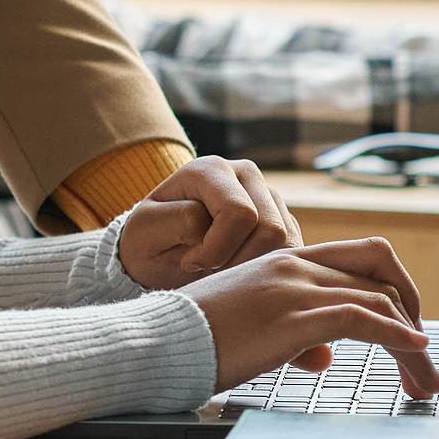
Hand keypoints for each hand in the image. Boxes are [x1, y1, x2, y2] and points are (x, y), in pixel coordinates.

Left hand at [115, 155, 301, 290]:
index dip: (215, 249)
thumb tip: (213, 224)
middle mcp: (244, 174)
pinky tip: (237, 269)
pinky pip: (293, 252)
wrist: (158, 250)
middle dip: (237, 261)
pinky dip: (266, 269)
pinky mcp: (283, 219)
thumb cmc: (148, 240)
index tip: (188, 260)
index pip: (238, 214)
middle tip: (207, 269)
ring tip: (220, 268)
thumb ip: (179, 221)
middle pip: (270, 229)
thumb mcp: (145, 231)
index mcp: (209, 170)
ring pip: (286, 243)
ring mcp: (268, 195)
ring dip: (251, 267)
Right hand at [187, 237, 438, 399]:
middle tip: (424, 360)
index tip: (409, 332)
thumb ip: (290, 329)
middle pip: (380, 272)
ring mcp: (293, 288)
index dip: (398, 291)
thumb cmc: (195, 336)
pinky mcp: (291, 318)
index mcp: (284, 260)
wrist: (157, 339)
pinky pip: (361, 318)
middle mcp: (293, 265)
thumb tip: (322, 357)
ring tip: (425, 381)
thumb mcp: (252, 323)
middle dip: (414, 312)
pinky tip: (414, 352)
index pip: (362, 257)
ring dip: (412, 342)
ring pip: (380, 298)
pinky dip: (396, 336)